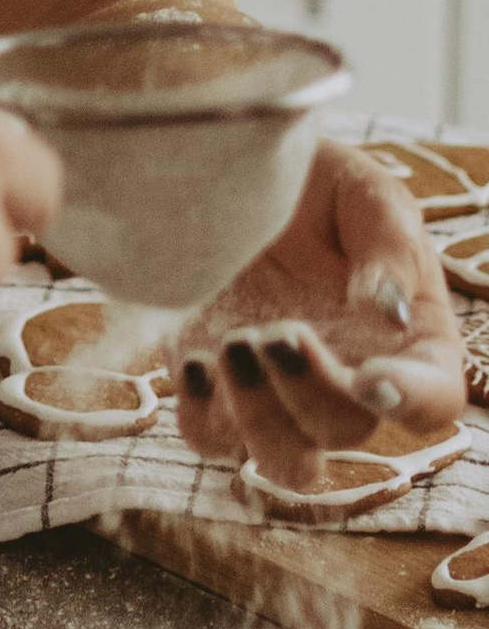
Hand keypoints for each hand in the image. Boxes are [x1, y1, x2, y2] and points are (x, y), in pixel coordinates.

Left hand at [172, 137, 465, 493]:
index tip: (370, 375)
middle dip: (311, 393)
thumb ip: (389, 248)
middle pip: (346, 433)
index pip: (433, 402)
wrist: (227, 167)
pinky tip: (195, 358)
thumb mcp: (365, 194)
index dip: (410, 402)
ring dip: (259, 417)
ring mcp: (278, 394)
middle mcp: (347, 381)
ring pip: (284, 461)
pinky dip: (202, 414)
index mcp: (408, 341)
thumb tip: (389, 314)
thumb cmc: (315, 184)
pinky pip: (210, 438)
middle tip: (280, 331)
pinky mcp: (213, 390)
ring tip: (232, 345)